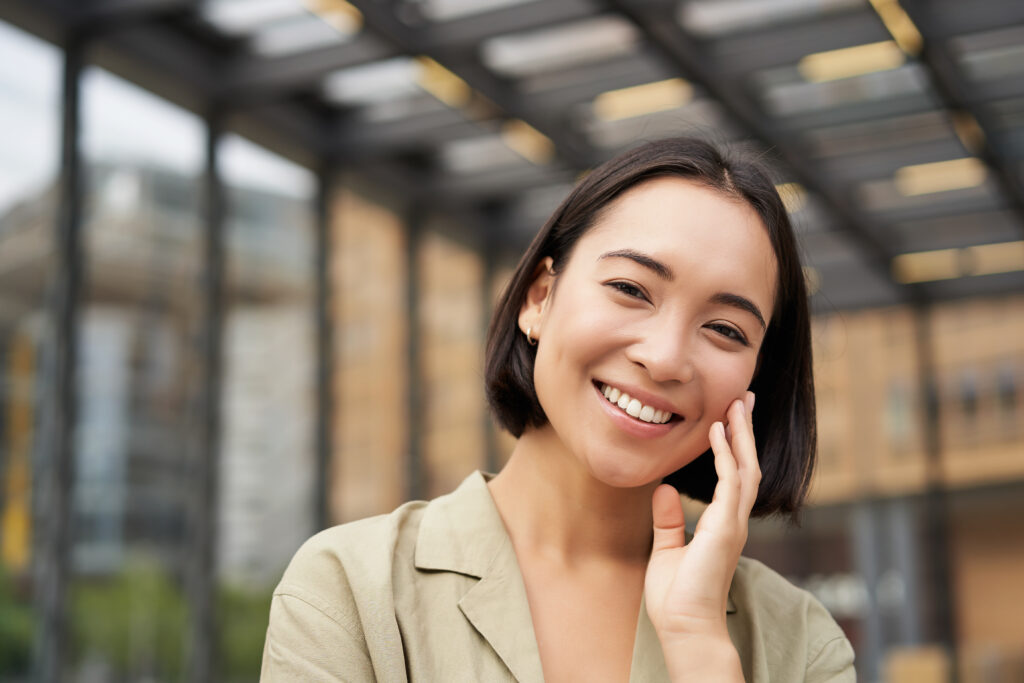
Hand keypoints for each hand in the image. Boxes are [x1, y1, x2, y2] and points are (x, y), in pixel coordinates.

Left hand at [644, 392, 758, 677]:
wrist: (684, 627)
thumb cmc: (676, 598)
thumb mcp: (667, 549)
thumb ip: (668, 520)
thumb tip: (662, 488)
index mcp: (723, 525)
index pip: (734, 475)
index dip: (734, 446)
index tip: (731, 418)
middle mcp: (733, 520)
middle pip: (747, 464)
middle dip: (745, 431)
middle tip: (745, 398)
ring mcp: (733, 523)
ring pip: (745, 467)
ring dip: (741, 434)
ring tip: (737, 404)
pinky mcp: (725, 527)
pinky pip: (729, 481)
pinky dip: (724, 454)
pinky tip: (717, 431)